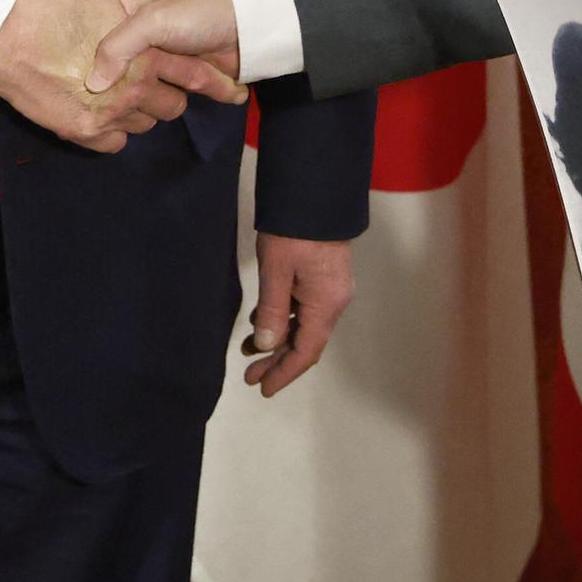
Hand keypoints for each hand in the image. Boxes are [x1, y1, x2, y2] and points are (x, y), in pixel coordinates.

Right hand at [0, 0, 228, 152]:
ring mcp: (109, 113)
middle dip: (169, 97)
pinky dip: (114, 132)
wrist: (5, 37)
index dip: (219, 85)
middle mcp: (134, 86)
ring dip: (140, 114)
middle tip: (153, 85)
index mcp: (146, 50)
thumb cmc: (53, 4)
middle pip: (172, 106)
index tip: (235, 93)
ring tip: (125, 99)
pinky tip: (104, 117)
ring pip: (144, 125)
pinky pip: (115, 143)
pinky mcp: (85, 132)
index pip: (196, 74)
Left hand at [243, 233, 355, 393]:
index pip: (305, 352)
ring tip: (248, 350)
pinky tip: (261, 321)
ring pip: (303, 326)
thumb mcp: (276, 272)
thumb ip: (271, 312)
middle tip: (250, 375)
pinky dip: (282, 320)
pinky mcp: (323, 277)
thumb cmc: (294, 232)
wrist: (315, 193)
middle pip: (306, 342)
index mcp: (325, 305)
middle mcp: (333, 302)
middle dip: (278, 361)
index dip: (284, 373)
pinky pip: (303, 309)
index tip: (263, 388)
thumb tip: (266, 345)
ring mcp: (331, 289)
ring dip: (277, 340)